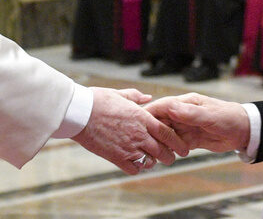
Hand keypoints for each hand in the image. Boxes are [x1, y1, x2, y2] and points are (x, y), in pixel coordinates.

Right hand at [72, 88, 189, 174]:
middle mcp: (139, 134)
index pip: (168, 133)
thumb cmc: (97, 100)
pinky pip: (133, 168)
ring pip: (150, 161)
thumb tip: (148, 97)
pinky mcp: (116, 157)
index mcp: (142, 118)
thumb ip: (136, 97)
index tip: (183, 149)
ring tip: (152, 161)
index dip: (178, 143)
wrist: (79, 112)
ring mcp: (128, 146)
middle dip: (169, 156)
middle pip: (164, 151)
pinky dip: (136, 168)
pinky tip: (134, 164)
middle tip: (170, 158)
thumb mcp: (120, 94)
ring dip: (153, 162)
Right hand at [144, 92, 248, 152]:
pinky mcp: (189, 139)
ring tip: (149, 155)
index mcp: (186, 103)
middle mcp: (182, 114)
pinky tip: (160, 158)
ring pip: (165, 135)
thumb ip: (191, 113)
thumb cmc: (230, 118)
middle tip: (141, 145)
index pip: (161, 107)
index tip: (137, 124)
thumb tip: (172, 108)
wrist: (244, 131)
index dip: (148, 115)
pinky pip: (174, 145)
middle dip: (151, 133)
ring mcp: (185, 127)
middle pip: (160, 122)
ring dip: (157, 144)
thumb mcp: (210, 115)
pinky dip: (167, 151)